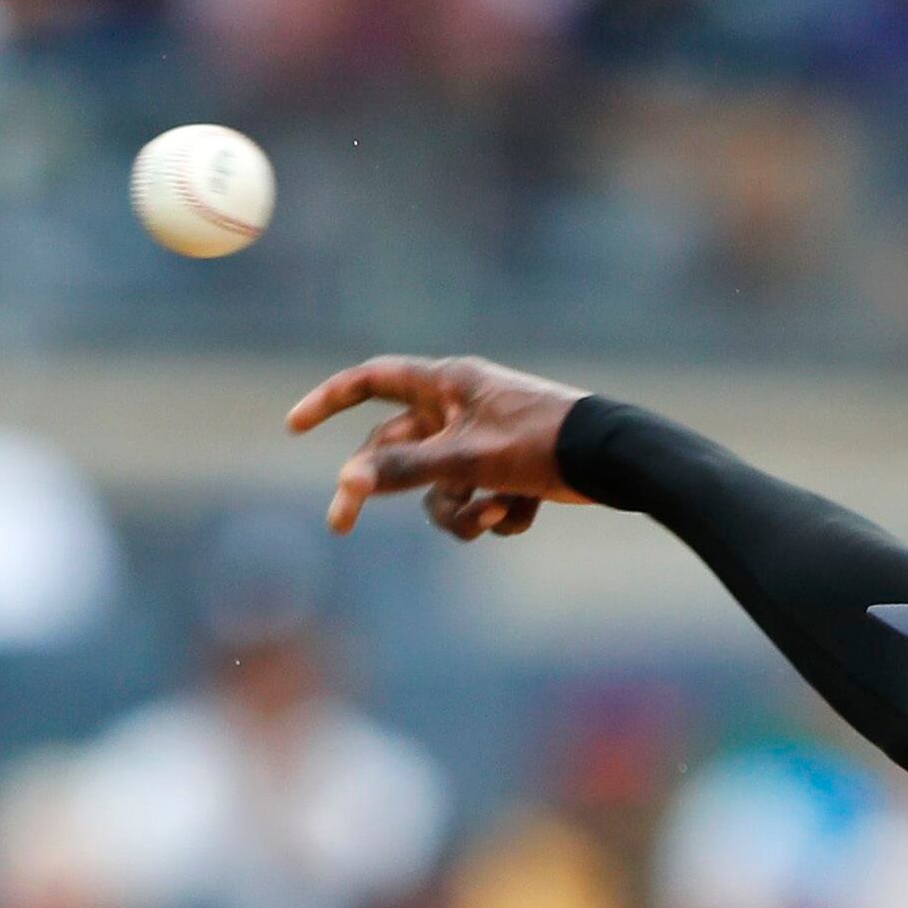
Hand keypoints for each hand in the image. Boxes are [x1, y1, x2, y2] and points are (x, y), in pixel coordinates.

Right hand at [285, 353, 590, 541]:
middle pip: (394, 452)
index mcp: (445, 385)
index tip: (295, 426)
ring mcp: (483, 443)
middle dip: (377, 489)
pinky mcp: (509, 472)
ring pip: (439, 489)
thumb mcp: (466, 460)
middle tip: (338, 525)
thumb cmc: (540, 443)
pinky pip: (478, 503)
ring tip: (497, 510)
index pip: (371, 382)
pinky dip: (499, 515)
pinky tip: (529, 509)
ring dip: (460, 512)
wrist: (612, 460)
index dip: (329, 400)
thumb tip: (347, 483)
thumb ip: (405, 471)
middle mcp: (458, 409)